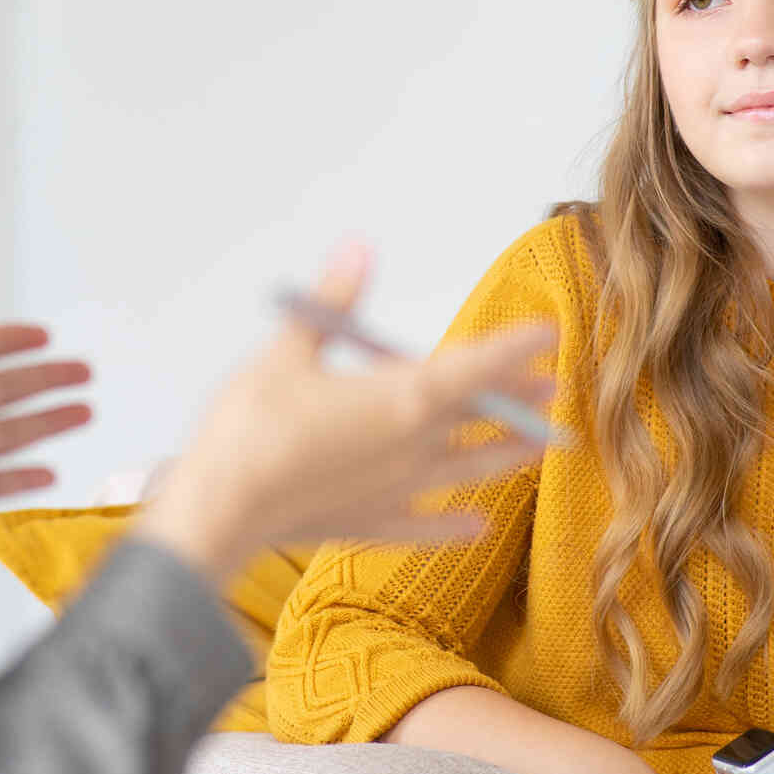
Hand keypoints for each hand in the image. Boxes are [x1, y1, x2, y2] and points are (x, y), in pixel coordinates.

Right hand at [132, 238, 557, 579]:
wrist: (221, 510)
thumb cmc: (251, 427)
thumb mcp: (289, 349)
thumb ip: (333, 301)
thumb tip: (358, 247)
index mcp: (401, 397)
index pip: (474, 366)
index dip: (513, 347)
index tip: (549, 333)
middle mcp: (412, 445)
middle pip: (478, 416)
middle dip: (516, 397)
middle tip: (552, 386)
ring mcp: (396, 489)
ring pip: (466, 470)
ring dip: (504, 455)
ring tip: (538, 449)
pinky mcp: (369, 521)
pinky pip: (425, 524)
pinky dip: (453, 525)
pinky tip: (478, 526)